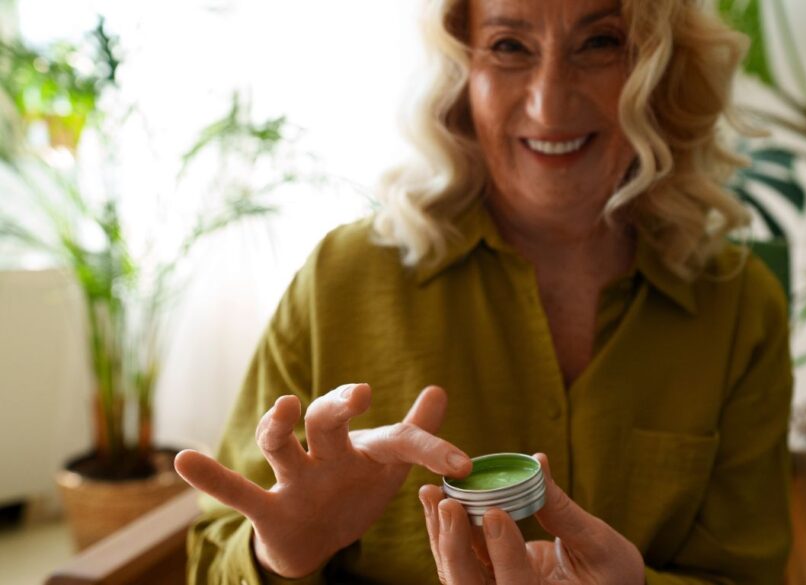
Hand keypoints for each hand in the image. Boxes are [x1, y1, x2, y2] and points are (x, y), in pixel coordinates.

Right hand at [174, 383, 471, 578]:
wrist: (312, 540)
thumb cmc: (354, 494)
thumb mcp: (386, 469)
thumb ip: (414, 434)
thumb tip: (438, 389)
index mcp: (363, 451)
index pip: (398, 439)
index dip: (430, 446)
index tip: (463, 463)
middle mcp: (327, 456)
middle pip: (327, 421)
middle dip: (340, 406)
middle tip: (360, 395)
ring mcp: (295, 479)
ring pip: (280, 446)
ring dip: (278, 426)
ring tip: (284, 407)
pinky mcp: (267, 508)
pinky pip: (237, 491)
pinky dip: (210, 477)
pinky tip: (182, 461)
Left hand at [419, 453, 644, 584]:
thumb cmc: (613, 575)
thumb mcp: (601, 547)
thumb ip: (564, 514)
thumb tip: (536, 465)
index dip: (503, 552)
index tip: (493, 513)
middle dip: (455, 546)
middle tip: (448, 504)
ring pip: (458, 572)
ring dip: (443, 533)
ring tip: (432, 493)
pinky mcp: (487, 580)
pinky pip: (461, 559)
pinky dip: (449, 530)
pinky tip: (440, 499)